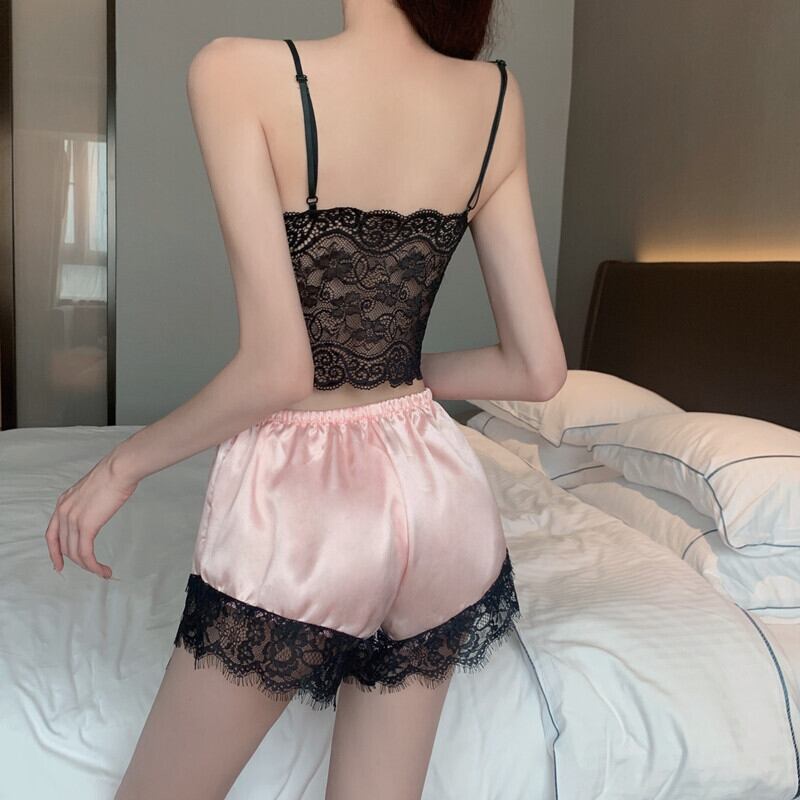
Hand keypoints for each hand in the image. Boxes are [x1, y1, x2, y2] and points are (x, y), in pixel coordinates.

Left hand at [45, 449, 138, 578]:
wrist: (119, 469)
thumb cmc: (112, 475)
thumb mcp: (91, 491)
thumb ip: (87, 504)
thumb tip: (95, 511)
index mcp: (63, 503)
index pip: (51, 535)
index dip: (54, 552)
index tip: (59, 563)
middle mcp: (63, 512)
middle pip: (64, 547)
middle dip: (78, 561)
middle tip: (92, 567)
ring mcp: (73, 520)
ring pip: (75, 553)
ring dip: (88, 566)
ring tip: (101, 571)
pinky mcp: (86, 526)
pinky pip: (86, 553)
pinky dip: (93, 565)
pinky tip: (102, 569)